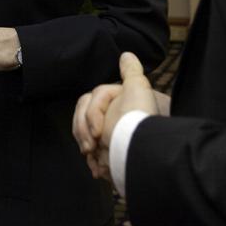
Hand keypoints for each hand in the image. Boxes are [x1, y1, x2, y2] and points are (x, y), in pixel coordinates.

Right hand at [73, 52, 161, 179]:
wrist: (143, 153)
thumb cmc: (138, 118)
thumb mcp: (137, 87)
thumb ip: (131, 70)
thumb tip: (126, 54)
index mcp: (115, 103)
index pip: (89, 102)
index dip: (90, 115)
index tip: (97, 132)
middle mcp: (111, 118)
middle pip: (82, 119)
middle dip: (82, 131)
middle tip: (90, 147)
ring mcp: (108, 137)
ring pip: (82, 135)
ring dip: (84, 144)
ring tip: (92, 157)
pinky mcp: (108, 155)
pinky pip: (91, 157)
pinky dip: (94, 163)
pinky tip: (99, 171)